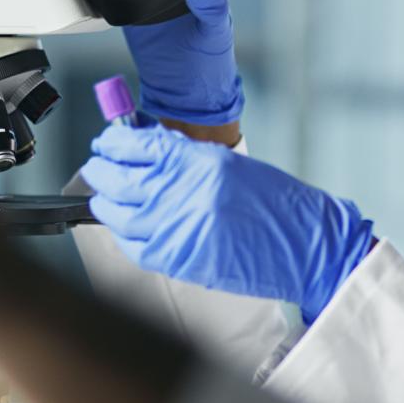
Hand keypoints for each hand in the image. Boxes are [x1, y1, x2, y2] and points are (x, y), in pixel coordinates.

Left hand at [79, 122, 374, 321]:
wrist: (305, 245)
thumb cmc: (276, 204)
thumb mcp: (230, 166)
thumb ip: (185, 158)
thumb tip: (145, 151)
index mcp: (198, 162)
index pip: (135, 145)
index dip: (112, 143)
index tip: (106, 142)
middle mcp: (182, 193)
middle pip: (117, 178)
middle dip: (100, 170)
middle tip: (98, 166)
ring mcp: (176, 228)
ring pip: (116, 214)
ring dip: (105, 203)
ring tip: (105, 197)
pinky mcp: (178, 260)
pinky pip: (133, 246)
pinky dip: (122, 234)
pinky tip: (123, 226)